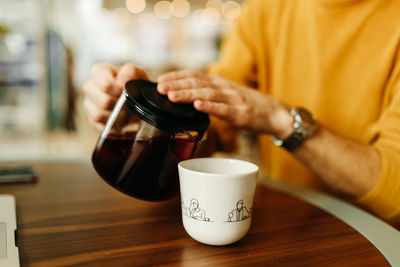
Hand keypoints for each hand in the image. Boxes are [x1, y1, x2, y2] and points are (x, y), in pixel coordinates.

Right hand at [83, 63, 148, 129]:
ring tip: (126, 111)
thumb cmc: (135, 84)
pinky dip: (115, 123)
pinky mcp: (93, 119)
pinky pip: (102, 125)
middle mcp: (90, 87)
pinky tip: (122, 119)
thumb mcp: (138, 74)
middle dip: (120, 104)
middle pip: (103, 101)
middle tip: (128, 102)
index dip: (118, 90)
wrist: (139, 100)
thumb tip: (120, 82)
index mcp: (99, 72)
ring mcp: (90, 104)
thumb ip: (131, 71)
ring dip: (117, 115)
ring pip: (99, 114)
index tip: (126, 91)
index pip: (104, 83)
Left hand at [157, 70, 292, 138]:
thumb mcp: (226, 94)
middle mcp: (224, 88)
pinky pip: (223, 109)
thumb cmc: (247, 105)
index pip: (194, 75)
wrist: (274, 113)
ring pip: (207, 94)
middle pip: (197, 83)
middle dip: (177, 85)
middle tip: (160, 88)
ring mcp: (233, 100)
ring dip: (188, 94)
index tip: (160, 80)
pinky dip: (210, 107)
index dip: (177, 77)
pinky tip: (198, 105)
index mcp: (219, 83)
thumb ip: (208, 93)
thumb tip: (185, 96)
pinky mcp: (240, 114)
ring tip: (172, 96)